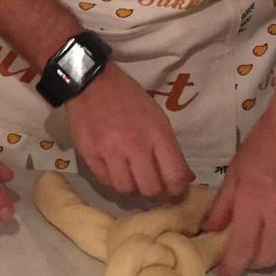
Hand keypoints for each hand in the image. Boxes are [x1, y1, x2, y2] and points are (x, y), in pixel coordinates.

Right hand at [67, 65, 194, 198]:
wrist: (92, 83)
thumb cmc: (130, 99)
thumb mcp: (158, 118)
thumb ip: (170, 149)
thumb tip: (185, 179)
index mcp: (157, 133)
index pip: (174, 176)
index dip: (178, 189)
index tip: (175, 189)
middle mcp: (134, 145)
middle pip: (150, 189)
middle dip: (155, 191)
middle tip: (152, 184)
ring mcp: (110, 152)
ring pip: (126, 190)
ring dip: (132, 187)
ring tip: (132, 177)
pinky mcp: (90, 155)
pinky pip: (106, 182)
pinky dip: (113, 180)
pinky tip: (115, 169)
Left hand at [203, 94, 275, 275]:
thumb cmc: (262, 145)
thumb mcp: (234, 171)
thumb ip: (223, 204)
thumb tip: (210, 229)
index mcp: (253, 204)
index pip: (241, 250)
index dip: (232, 268)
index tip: (225, 274)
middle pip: (266, 258)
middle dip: (251, 263)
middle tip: (243, 255)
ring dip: (274, 256)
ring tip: (264, 245)